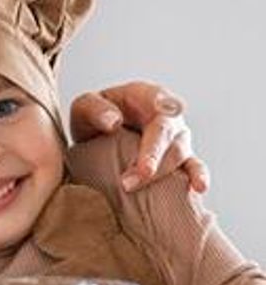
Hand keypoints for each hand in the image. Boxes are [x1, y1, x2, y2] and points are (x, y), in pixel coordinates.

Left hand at [69, 81, 208, 194]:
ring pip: (179, 153)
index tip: (166, 107)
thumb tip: (113, 122)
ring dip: (160, 172)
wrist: (100, 143)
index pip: (157, 97)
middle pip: (167, 133)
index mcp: (145, 96)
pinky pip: (195, 168)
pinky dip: (199, 177)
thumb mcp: (85, 108)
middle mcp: (167, 117)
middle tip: (136, 174)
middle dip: (152, 154)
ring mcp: (177, 139)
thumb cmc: (96, 120)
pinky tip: (199, 188)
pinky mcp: (182, 161)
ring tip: (130, 187)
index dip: (164, 102)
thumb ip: (94, 109)